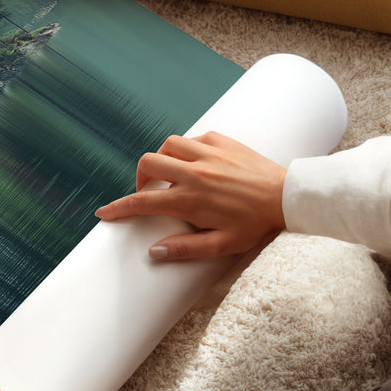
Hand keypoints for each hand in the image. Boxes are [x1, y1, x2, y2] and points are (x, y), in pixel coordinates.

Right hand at [95, 131, 286, 260]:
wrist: (287, 197)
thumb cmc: (255, 224)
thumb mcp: (222, 245)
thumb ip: (185, 249)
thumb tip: (154, 252)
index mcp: (190, 199)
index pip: (142, 202)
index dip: (118, 208)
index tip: (104, 213)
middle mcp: (194, 172)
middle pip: (148, 164)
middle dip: (139, 178)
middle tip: (148, 192)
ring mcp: (208, 153)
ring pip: (167, 145)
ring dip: (162, 159)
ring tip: (170, 174)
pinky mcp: (222, 141)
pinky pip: (193, 138)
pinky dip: (186, 149)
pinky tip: (195, 162)